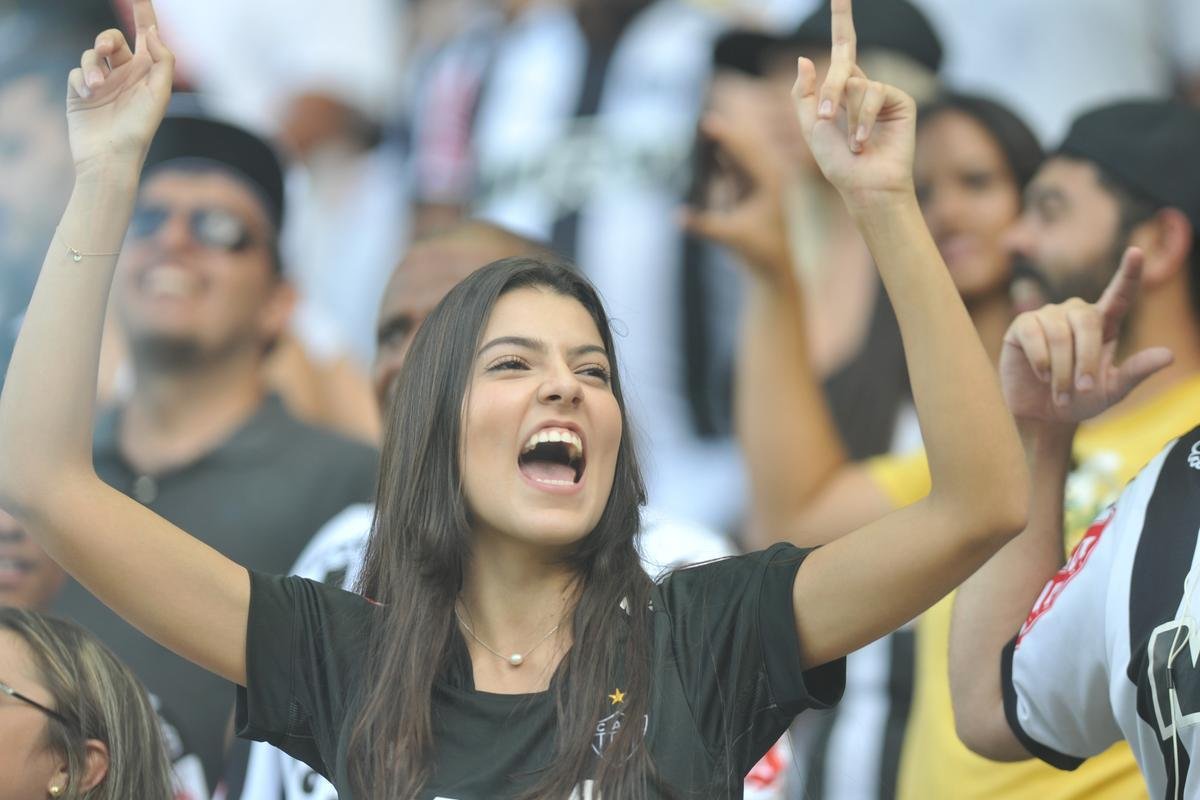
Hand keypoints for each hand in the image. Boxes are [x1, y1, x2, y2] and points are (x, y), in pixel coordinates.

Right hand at [66, 0, 173, 176]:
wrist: (110, 157)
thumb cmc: (139, 129)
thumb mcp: (159, 94)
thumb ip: (162, 60)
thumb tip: (153, 32)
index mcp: (147, 73)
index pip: (146, 35)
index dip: (143, 14)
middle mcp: (125, 74)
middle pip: (112, 39)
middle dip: (107, 37)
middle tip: (106, 47)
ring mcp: (102, 82)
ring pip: (92, 54)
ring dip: (92, 64)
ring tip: (97, 85)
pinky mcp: (80, 91)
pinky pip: (76, 71)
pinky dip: (81, 78)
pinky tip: (88, 93)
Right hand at [680, 77, 794, 282]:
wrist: (776, 269)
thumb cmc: (761, 253)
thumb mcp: (731, 236)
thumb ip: (704, 224)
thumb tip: (677, 215)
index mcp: (772, 180)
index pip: (747, 149)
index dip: (726, 134)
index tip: (706, 121)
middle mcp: (768, 176)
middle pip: (742, 145)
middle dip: (720, 132)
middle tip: (696, 117)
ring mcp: (760, 182)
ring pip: (736, 155)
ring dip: (717, 143)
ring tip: (694, 129)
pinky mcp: (751, 190)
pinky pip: (732, 167)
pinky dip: (717, 158)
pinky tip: (700, 150)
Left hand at [790, 0, 915, 206]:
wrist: (864, 186)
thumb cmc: (837, 163)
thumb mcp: (811, 126)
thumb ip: (804, 93)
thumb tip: (807, 57)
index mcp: (841, 90)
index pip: (844, 47)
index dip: (843, 18)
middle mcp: (863, 85)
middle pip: (844, 60)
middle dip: (831, 92)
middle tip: (828, 121)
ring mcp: (883, 92)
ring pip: (855, 82)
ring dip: (846, 114)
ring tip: (852, 143)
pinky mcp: (900, 100)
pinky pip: (874, 92)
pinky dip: (863, 119)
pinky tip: (864, 142)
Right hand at [999, 248, 1173, 423]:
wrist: (1040, 413)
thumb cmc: (1079, 399)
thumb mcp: (1113, 390)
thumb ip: (1137, 371)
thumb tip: (1170, 355)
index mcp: (1104, 324)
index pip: (1119, 294)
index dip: (1128, 273)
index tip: (1136, 252)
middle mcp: (1076, 313)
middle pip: (1088, 322)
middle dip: (1086, 359)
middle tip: (1082, 389)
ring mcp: (1048, 316)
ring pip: (1060, 334)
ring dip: (1062, 370)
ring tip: (1061, 393)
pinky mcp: (1022, 325)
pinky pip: (1034, 335)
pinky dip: (1040, 360)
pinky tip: (1040, 375)